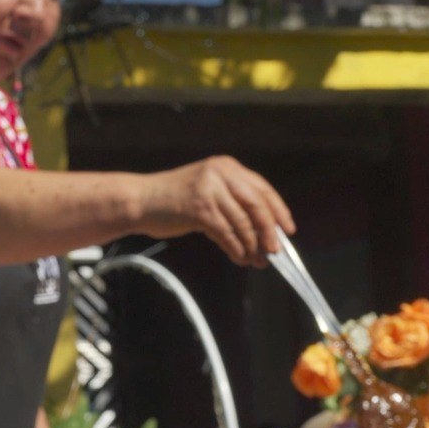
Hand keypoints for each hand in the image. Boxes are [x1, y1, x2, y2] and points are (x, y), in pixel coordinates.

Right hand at [141, 155, 294, 266]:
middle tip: (275, 251)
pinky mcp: (199, 209)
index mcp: (227, 167)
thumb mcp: (207, 189)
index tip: (288, 230)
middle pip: (257, 206)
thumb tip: (263, 230)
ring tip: (256, 260)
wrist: (140, 200)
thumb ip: (232, 201)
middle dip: (269, 232)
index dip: (279, 211)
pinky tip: (239, 258)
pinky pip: (227, 233)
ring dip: (252, 246)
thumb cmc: (173, 199)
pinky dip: (236, 249)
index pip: (262, 190)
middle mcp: (221, 174)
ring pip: (243, 223)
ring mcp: (210, 191)